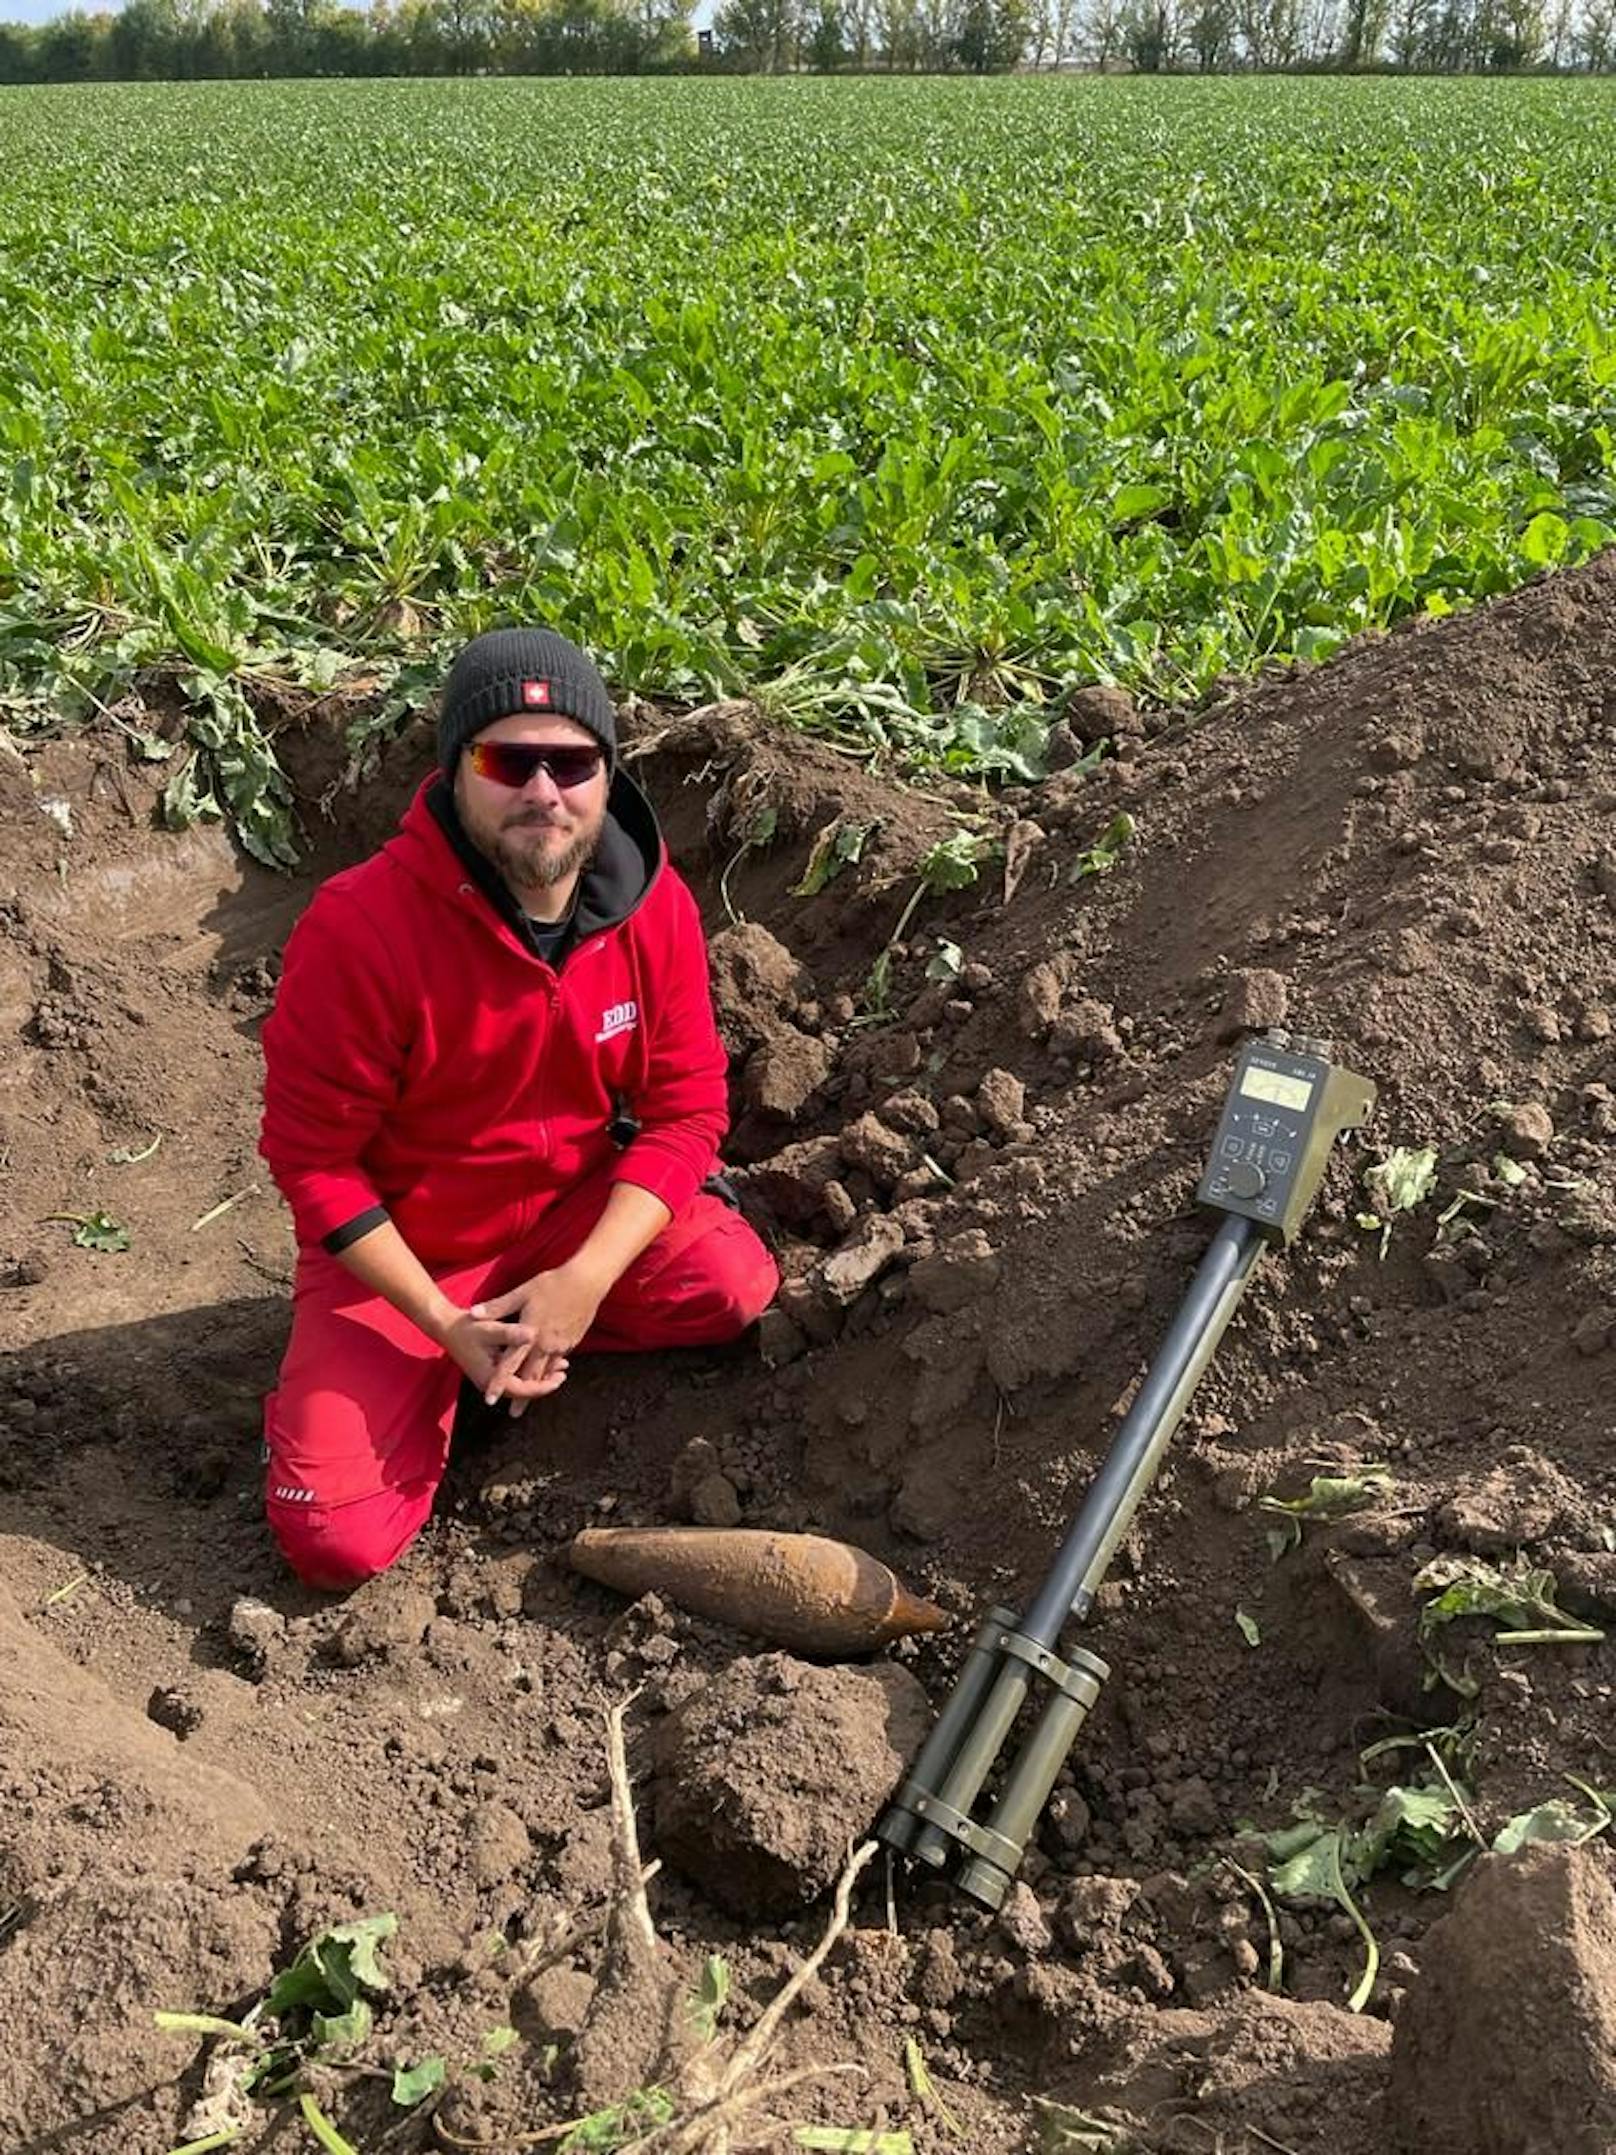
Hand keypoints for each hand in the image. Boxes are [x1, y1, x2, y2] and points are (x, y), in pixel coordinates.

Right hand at [435, 1307, 561, 1406]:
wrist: (446, 1326)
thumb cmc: (467, 1327)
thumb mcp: (490, 1329)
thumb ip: (511, 1333)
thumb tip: (533, 1333)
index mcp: (490, 1377)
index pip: (521, 1390)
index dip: (542, 1386)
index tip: (559, 1378)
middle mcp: (490, 1382)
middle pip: (523, 1391)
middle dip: (544, 1383)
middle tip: (564, 1373)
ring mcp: (490, 1377)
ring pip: (519, 1384)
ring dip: (538, 1377)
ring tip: (560, 1367)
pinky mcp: (492, 1370)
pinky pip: (514, 1376)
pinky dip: (529, 1370)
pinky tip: (544, 1360)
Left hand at [470, 1258, 609, 1414]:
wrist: (587, 1282)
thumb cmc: (552, 1285)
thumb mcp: (522, 1293)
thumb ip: (498, 1306)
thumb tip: (473, 1313)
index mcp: (530, 1336)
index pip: (510, 1365)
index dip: (499, 1383)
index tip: (490, 1400)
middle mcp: (546, 1345)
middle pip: (531, 1377)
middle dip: (522, 1397)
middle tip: (514, 1413)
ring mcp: (561, 1345)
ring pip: (547, 1373)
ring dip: (539, 1387)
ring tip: (531, 1399)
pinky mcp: (572, 1341)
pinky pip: (559, 1361)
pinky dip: (552, 1371)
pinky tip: (549, 1375)